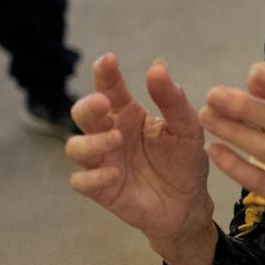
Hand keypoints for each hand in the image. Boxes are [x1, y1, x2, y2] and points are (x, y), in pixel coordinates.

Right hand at [66, 54, 215, 258]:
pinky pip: (81, 181)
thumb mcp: (186, 127)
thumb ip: (172, 99)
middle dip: (88, 106)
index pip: (110, 88)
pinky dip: (92, 177)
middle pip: (82, 113)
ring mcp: (103, 161)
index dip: (105, 74)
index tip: (108, 60)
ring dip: (92, 141)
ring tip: (118, 140)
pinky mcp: (101, 189)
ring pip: (76, 146)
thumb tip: (157, 67)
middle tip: (104, 103)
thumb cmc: (184, 160)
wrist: (188, 203)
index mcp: (128, 114)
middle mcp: (109, 133)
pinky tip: (114, 174)